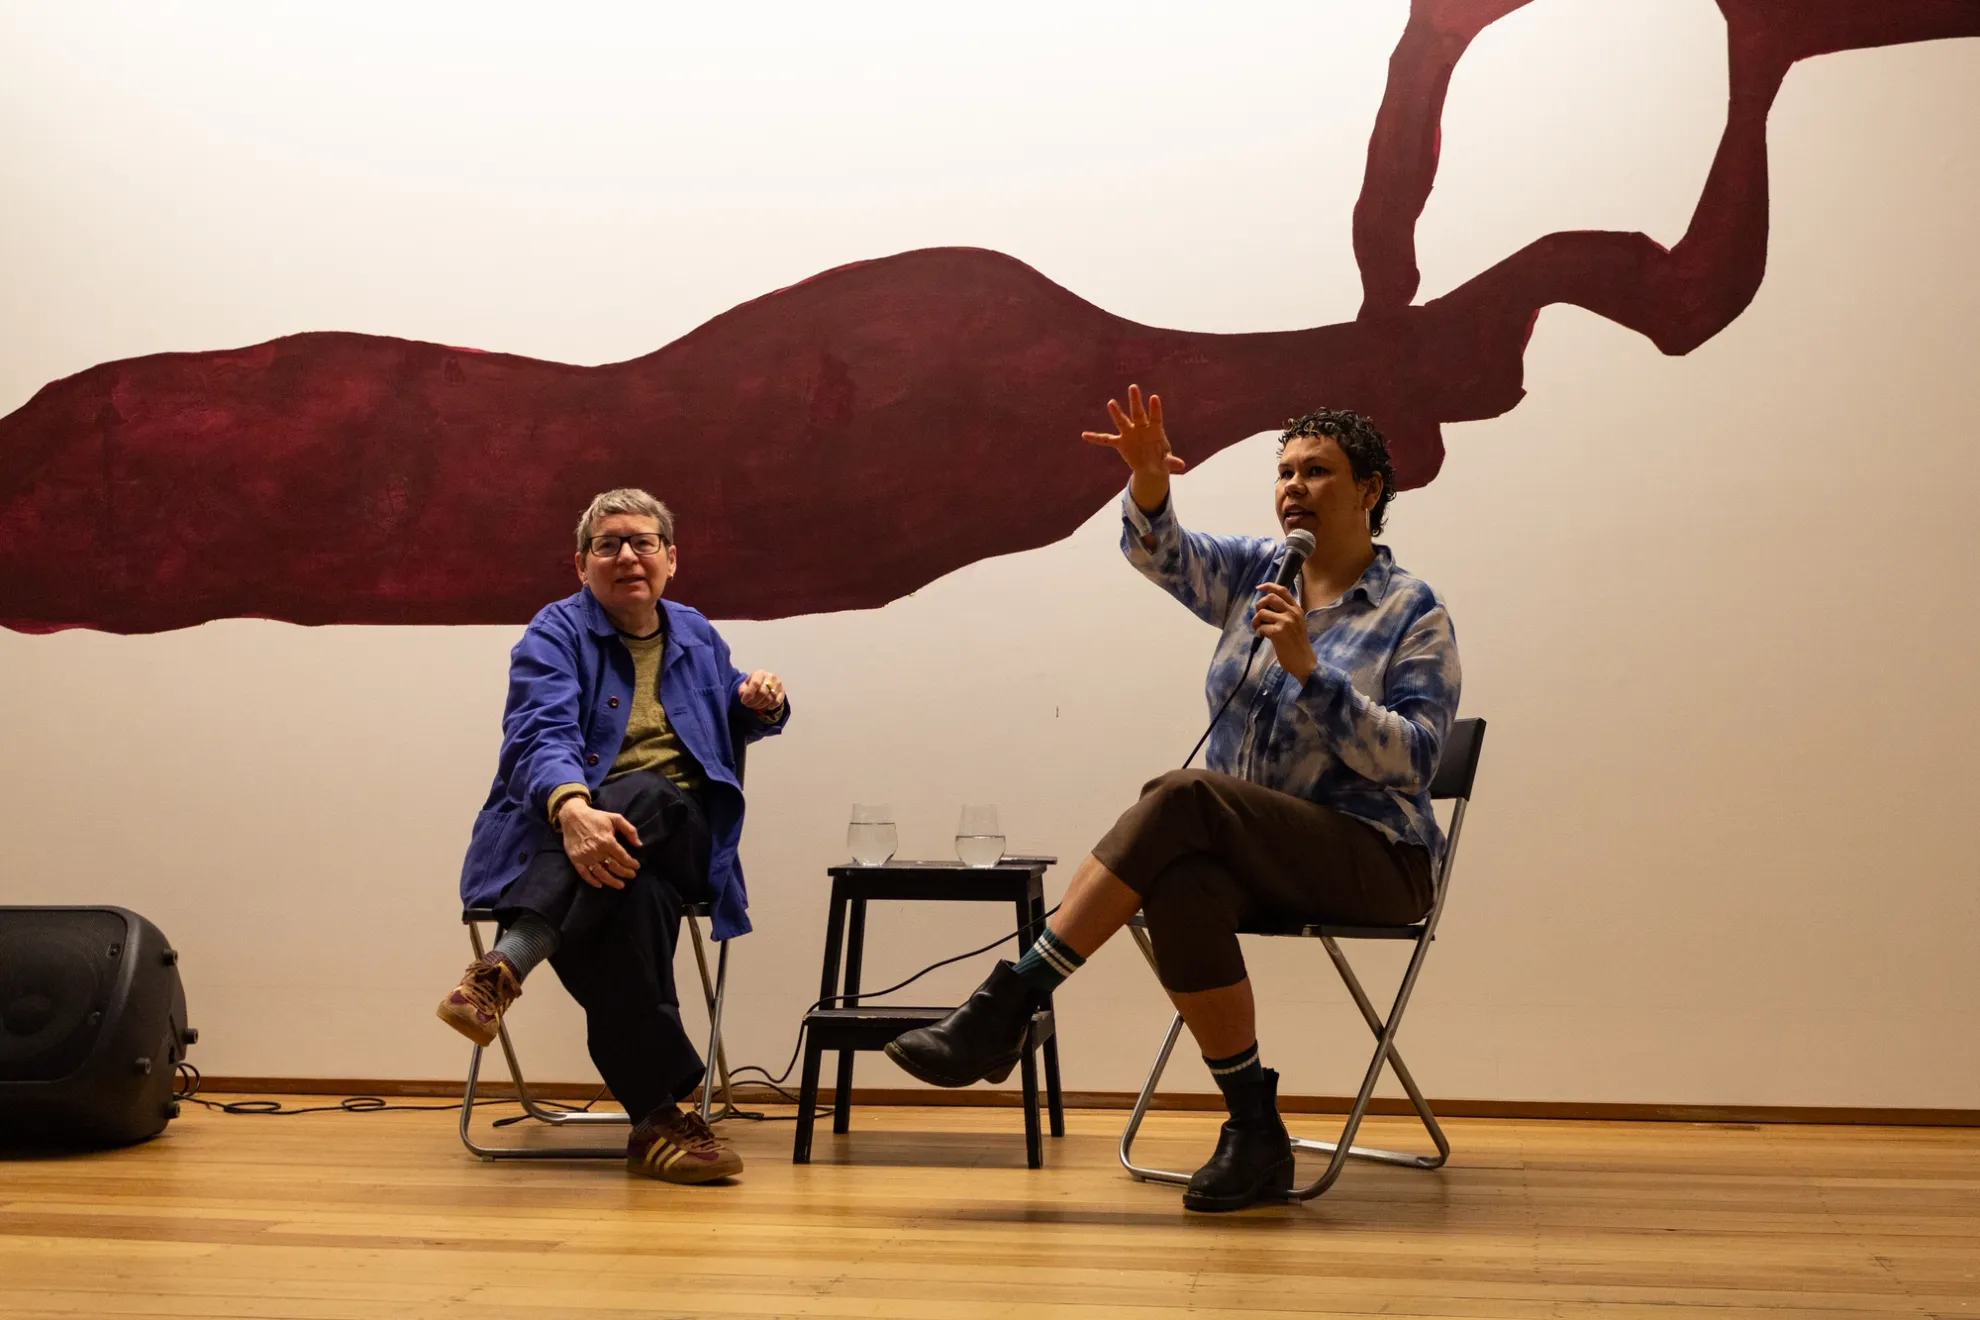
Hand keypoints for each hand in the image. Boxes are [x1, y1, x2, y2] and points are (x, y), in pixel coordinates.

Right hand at [558, 801, 641, 888]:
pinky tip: (600, 885)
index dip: (631, 864)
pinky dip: (592, 881)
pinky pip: (584, 874)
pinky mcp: (576, 860)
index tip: (637, 867)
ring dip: (612, 881)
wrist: (572, 816)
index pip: (623, 857)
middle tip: (632, 876)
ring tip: (620, 885)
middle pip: (614, 867)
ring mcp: (585, 857)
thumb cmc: (596, 817)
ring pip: (601, 873)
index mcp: (607, 841)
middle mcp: (596, 851)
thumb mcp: (615, 818)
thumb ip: (629, 830)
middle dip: (625, 873)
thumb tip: (639, 844)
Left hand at [738, 669, 784, 713]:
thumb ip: (742, 689)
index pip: (755, 683)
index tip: (744, 701)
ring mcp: (778, 684)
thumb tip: (743, 694)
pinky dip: (770, 706)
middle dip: (754, 702)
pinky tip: (765, 706)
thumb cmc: (753, 685)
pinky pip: (777, 702)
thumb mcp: (745, 685)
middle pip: (762, 692)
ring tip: (756, 706)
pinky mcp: (783, 691)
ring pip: (769, 698)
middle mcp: (770, 676)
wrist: (765, 683)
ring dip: (761, 705)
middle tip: (749, 706)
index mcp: (760, 673)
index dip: (749, 694)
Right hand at [1082, 384, 1185, 511]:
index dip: (1155, 408)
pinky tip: (1085, 435)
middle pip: (1138, 413)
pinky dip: (1096, 438)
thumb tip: (1181, 465)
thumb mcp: (1166, 462)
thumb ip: (1171, 462)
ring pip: (1122, 421)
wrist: (1150, 466)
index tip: (1154, 397)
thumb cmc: (1160, 459)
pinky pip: (1106, 440)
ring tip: (1111, 402)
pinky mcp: (1120, 442)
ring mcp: (1129, 434)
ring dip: (1116, 413)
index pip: (1155, 417)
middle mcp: (1141, 428)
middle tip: (1133, 387)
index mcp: (1154, 431)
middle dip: (1135, 401)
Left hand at [1252, 582, 1316, 681]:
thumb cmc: (1297, 644)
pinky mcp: (1279, 632)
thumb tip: (1266, 606)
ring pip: (1262, 612)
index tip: (1259, 588)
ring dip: (1256, 620)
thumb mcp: (1296, 623)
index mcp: (1297, 609)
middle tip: (1258, 615)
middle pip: (1269, 598)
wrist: (1303, 661)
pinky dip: (1259, 632)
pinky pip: (1261, 627)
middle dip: (1259, 604)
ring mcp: (1286, 622)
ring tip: (1259, 628)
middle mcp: (1292, 613)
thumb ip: (1286, 613)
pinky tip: (1263, 637)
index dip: (1269, 586)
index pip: (1282, 590)